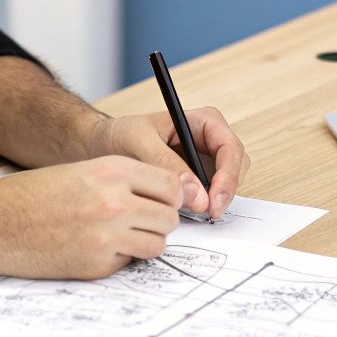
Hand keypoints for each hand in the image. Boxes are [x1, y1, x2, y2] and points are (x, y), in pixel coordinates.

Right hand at [0, 155, 182, 278]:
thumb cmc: (34, 194)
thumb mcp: (84, 171)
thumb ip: (124, 181)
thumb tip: (163, 198)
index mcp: (114, 170)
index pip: (172, 185)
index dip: (170, 196)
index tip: (161, 202)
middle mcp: (116, 202)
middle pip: (170, 217)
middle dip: (159, 221)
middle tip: (141, 222)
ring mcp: (108, 237)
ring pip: (157, 244)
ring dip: (145, 242)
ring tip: (120, 236)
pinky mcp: (97, 266)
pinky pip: (129, 263)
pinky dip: (118, 259)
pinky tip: (93, 248)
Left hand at [85, 109, 249, 220]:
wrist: (102, 146)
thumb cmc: (120, 135)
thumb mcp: (139, 143)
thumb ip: (167, 165)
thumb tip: (197, 194)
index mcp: (203, 121)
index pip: (230, 148)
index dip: (228, 176)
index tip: (214, 201)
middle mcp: (209, 141)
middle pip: (234, 168)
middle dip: (224, 192)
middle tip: (208, 215)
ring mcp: (204, 161)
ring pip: (225, 185)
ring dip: (214, 201)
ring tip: (192, 214)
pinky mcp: (196, 180)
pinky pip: (210, 196)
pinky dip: (203, 207)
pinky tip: (187, 214)